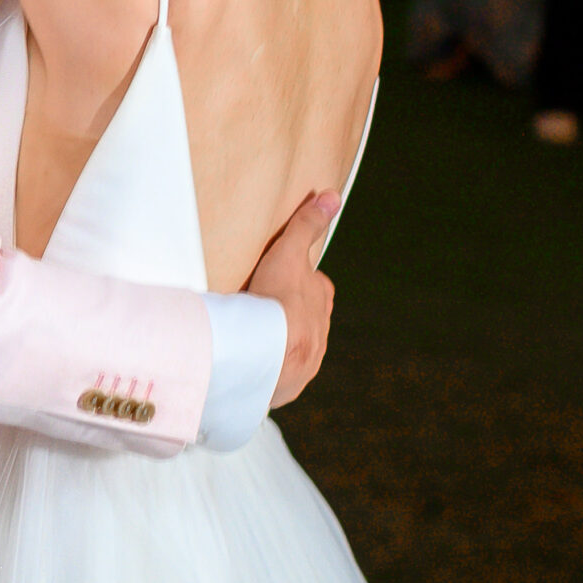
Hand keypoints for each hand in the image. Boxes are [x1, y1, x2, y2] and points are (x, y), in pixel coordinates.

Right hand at [246, 191, 340, 407]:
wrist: (268, 352)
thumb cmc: (277, 300)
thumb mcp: (288, 254)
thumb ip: (306, 226)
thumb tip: (333, 196)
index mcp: (320, 303)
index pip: (314, 287)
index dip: (297, 280)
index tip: (278, 279)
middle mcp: (320, 334)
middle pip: (305, 319)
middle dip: (288, 314)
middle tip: (260, 309)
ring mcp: (305, 362)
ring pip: (292, 348)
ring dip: (276, 343)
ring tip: (251, 340)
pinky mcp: (287, 386)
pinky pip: (277, 376)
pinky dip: (266, 369)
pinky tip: (249, 366)